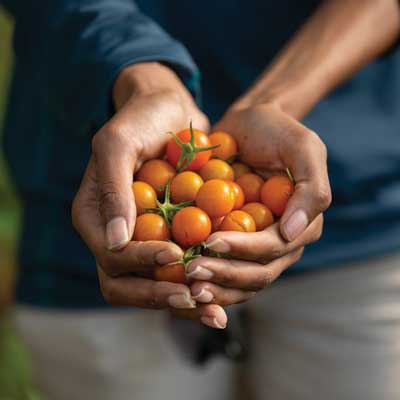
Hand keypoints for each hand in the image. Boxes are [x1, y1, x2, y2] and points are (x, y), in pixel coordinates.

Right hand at [72, 62, 226, 327]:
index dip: (141, 263)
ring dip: (183, 302)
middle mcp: (115, 236)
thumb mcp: (119, 143)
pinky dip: (198, 286)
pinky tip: (225, 294)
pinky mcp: (166, 238)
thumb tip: (113, 241)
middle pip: (127, 284)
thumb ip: (112, 189)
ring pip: (154, 287)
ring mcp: (141, 240)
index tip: (175, 255)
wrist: (168, 111)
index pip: (111, 258)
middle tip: (195, 298)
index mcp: (95, 218)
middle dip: (159, 295)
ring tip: (216, 312)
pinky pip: (177, 273)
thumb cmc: (141, 120)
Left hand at [187, 100, 330, 305]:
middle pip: (256, 273)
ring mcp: (256, 246)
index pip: (274, 248)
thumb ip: (311, 188)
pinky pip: (222, 267)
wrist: (249, 125)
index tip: (211, 242)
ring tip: (186, 283)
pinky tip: (180, 276)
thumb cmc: (277, 132)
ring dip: (215, 286)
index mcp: (301, 226)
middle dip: (225, 275)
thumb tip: (293, 232)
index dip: (244, 250)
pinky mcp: (234, 241)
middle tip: (192, 271)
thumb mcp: (303, 148)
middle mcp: (281, 243)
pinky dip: (206, 276)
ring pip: (240, 281)